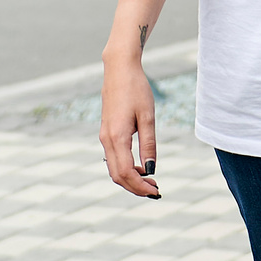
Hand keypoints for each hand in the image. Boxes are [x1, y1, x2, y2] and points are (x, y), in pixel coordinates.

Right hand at [99, 52, 160, 198]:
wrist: (119, 69)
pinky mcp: (106, 132)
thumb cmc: (136, 89)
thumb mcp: (147, 117)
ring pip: (114, 169)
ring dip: (131, 179)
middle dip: (135, 187)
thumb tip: (151, 169)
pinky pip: (113, 158)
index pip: (126, 173)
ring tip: (150, 180)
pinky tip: (140, 167)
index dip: (140, 187)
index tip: (156, 191)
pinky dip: (126, 169)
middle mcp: (106, 139)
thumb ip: (149, 144)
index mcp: (117, 137)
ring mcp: (104, 136)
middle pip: (117, 175)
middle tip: (156, 190)